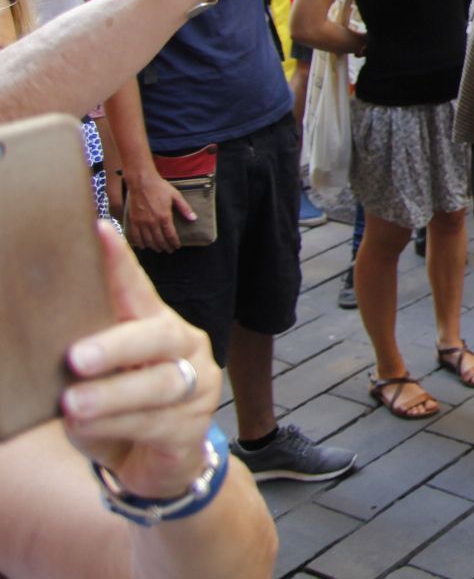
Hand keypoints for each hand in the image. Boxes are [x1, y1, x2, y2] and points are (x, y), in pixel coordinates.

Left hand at [61, 223, 220, 499]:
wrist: (154, 467)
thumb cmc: (116, 412)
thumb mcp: (97, 380)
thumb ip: (86, 360)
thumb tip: (50, 346)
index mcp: (157, 325)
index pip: (139, 288)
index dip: (120, 262)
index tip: (98, 232)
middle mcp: (185, 347)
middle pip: (159, 336)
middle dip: (118, 345)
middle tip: (76, 358)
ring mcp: (197, 386)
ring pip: (158, 385)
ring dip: (112, 395)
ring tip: (72, 405)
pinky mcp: (193, 427)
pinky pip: (156, 424)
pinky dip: (118, 426)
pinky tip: (87, 429)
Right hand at [123, 171, 191, 252]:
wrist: (142, 182)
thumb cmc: (160, 187)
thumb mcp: (176, 196)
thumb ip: (184, 208)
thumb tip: (193, 218)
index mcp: (164, 216)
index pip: (170, 235)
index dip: (174, 243)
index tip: (177, 247)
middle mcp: (152, 222)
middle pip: (159, 240)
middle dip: (165, 247)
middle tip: (169, 250)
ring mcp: (141, 222)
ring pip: (148, 240)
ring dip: (154, 247)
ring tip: (159, 249)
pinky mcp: (133, 220)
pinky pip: (135, 236)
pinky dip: (140, 243)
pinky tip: (144, 246)